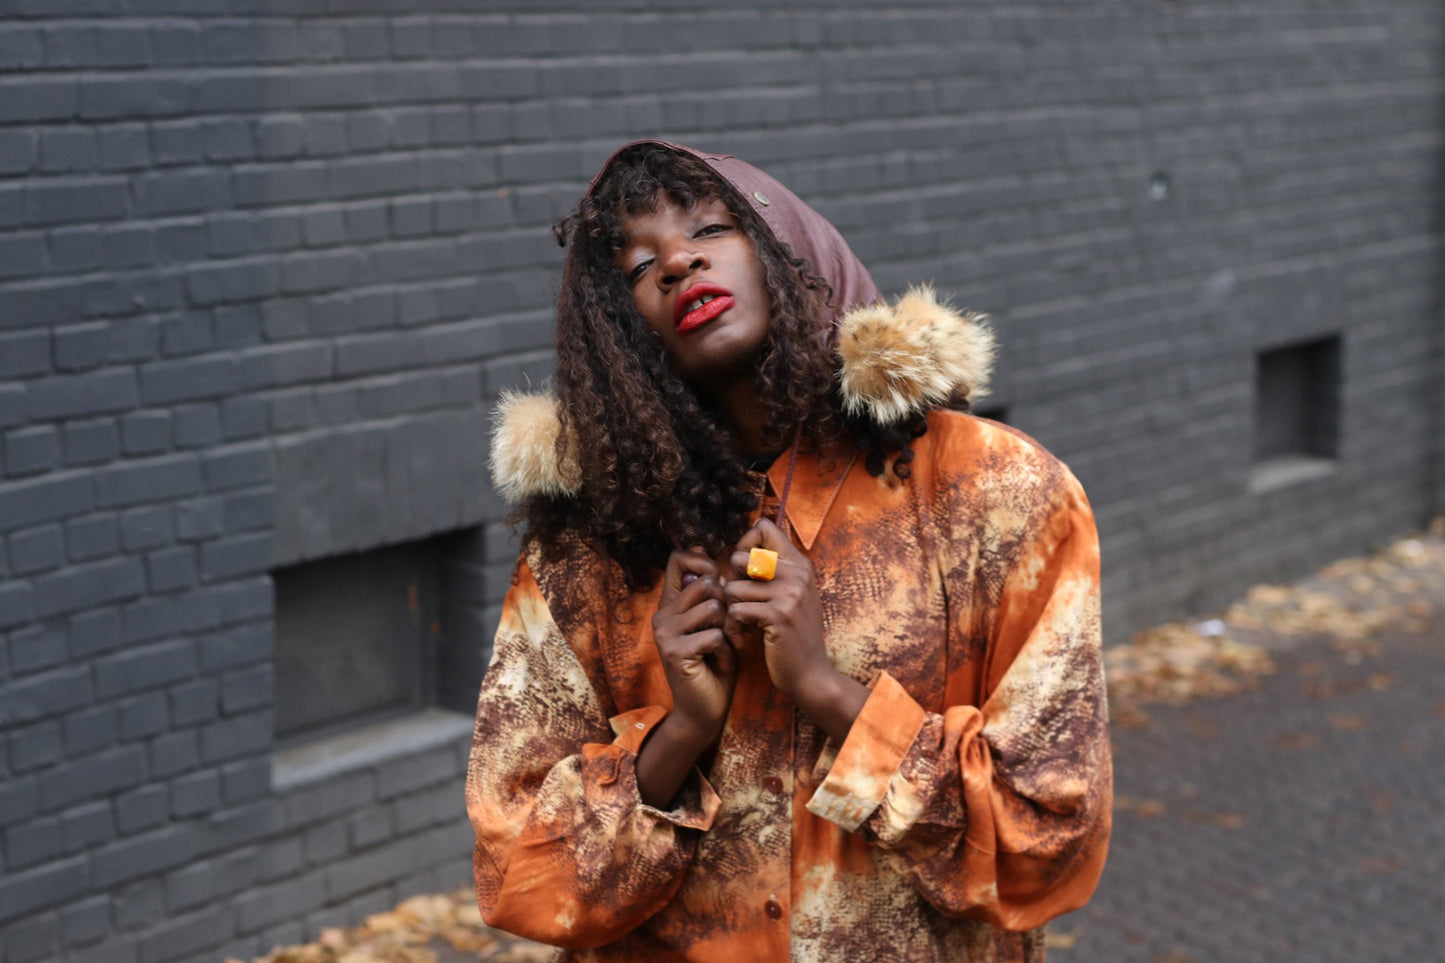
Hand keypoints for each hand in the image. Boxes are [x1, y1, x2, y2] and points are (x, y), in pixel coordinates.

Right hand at [652, 548, 738, 742]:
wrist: (705, 710)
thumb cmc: (716, 664)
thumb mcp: (718, 624)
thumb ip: (715, 597)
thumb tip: (717, 563)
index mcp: (671, 604)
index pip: (678, 558)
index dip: (704, 560)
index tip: (722, 582)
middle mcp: (663, 615)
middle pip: (706, 583)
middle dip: (728, 606)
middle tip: (729, 631)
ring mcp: (665, 633)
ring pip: (713, 608)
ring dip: (729, 630)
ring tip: (726, 648)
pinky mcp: (674, 652)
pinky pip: (715, 636)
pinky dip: (727, 651)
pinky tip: (721, 663)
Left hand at [723, 519, 829, 698]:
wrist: (810, 675)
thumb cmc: (792, 637)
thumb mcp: (789, 598)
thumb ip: (771, 574)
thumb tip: (735, 553)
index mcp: (800, 564)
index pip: (763, 527)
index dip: (743, 544)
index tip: (743, 571)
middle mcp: (797, 573)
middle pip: (740, 557)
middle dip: (731, 582)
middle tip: (738, 604)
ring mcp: (789, 594)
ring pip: (733, 587)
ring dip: (730, 609)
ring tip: (741, 625)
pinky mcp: (778, 616)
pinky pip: (736, 610)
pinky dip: (733, 627)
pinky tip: (742, 637)